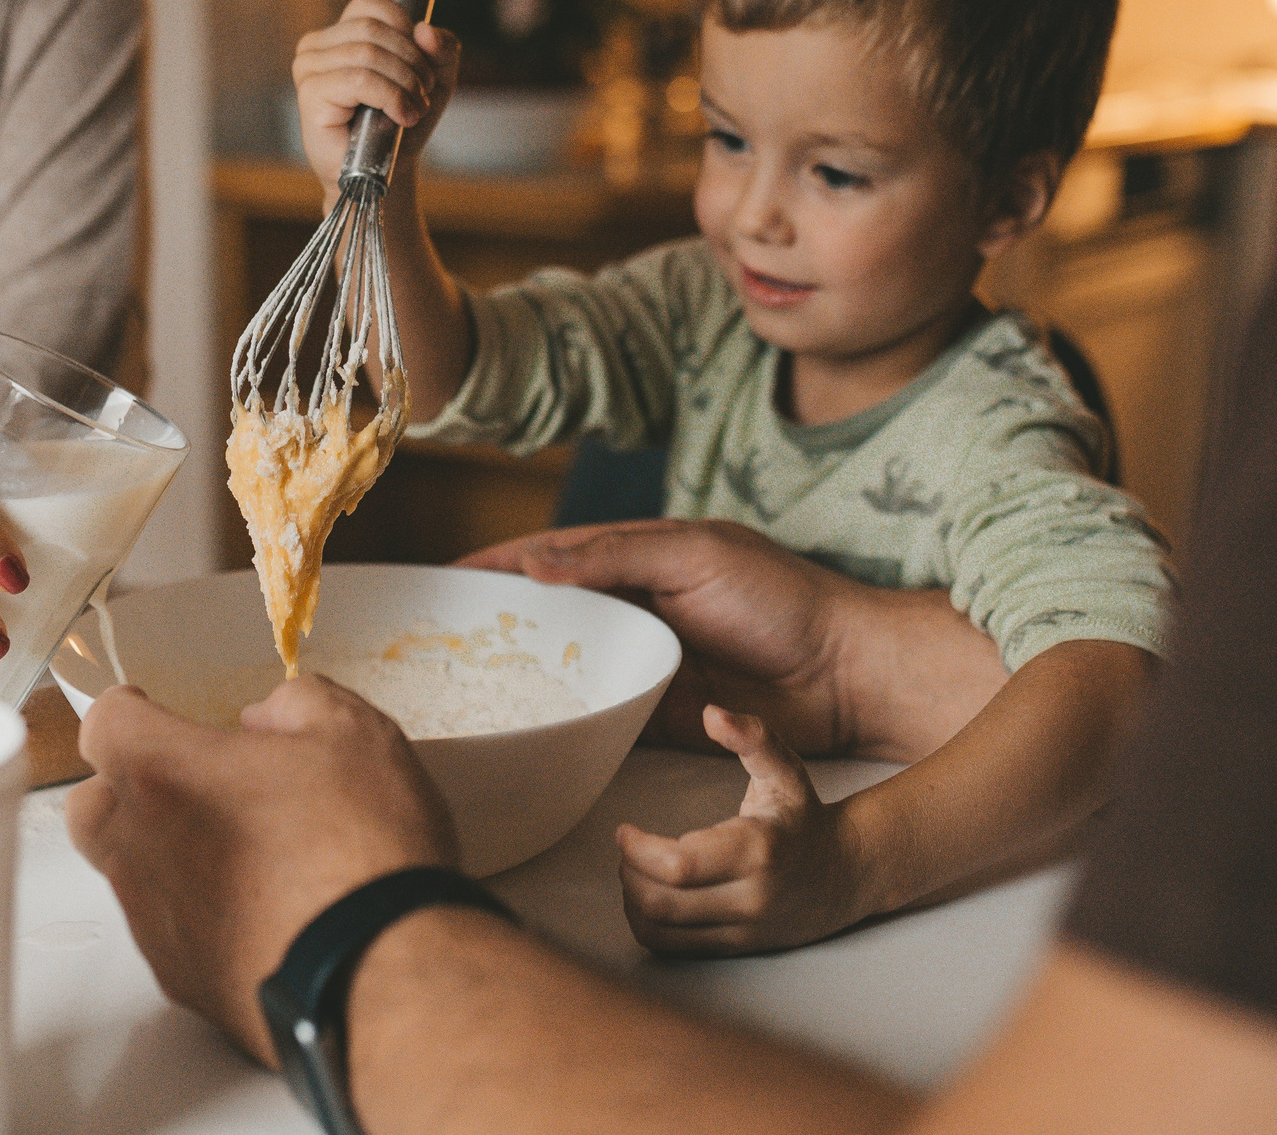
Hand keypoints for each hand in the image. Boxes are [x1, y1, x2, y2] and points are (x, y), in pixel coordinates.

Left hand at [67, 677, 458, 1063]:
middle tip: (197, 782)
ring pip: (130, 871)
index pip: (104, 723)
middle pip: (93, 804)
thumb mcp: (353, 733)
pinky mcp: (181, 978)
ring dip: (167, 851)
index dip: (131, 711)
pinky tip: (262, 909)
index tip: (155, 712)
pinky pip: (169, 930)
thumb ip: (295, 703)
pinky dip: (199, 913)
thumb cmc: (363, 851)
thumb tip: (270, 719)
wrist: (382, 972)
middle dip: (129, 787)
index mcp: (166, 774)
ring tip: (246, 850)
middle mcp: (140, 848)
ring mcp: (154, 921)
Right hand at [292, 0, 461, 194]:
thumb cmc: (402, 121)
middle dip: (411, 61)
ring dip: (405, 82)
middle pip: (373, 29)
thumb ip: (441, 48)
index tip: (422, 64)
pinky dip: (391, 97)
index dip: (405, 28)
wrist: (385, 171)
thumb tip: (425, 30)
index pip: (370, 2)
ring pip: (367, 53)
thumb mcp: (436, 77)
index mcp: (339, 32)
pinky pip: (359, 79)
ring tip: (414, 109)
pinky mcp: (310, 94)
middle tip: (424, 93)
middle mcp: (315, 45)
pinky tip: (402, 116)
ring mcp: (308, 68)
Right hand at [461, 519, 1006, 760]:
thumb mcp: (696, 555)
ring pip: (567, 662)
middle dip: (496, 617)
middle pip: (550, 610)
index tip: (444, 575)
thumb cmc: (782, 598)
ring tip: (457, 680)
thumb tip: (535, 562)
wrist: (844, 675)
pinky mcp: (655, 712)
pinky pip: (597, 712)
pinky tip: (523, 722)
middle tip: (432, 635)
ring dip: (521, 668)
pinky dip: (560, 714)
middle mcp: (635, 607)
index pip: (554, 553)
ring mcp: (643, 661)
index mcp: (642, 555)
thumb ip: (616, 555)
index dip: (500, 562)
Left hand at [617, 706, 863, 956]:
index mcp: (757, 849)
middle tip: (627, 849)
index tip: (625, 831)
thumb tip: (711, 713)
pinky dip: (647, 926)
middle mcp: (750, 897)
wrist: (845, 873)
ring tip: (635, 872)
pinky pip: (674, 949)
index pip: (678, 865)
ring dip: (634, 900)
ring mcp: (744, 929)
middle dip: (630, 873)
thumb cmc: (803, 817)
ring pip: (663, 929)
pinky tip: (650, 898)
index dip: (639, 850)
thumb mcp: (784, 770)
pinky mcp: (736, 948)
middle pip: (663, 902)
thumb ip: (751, 737)